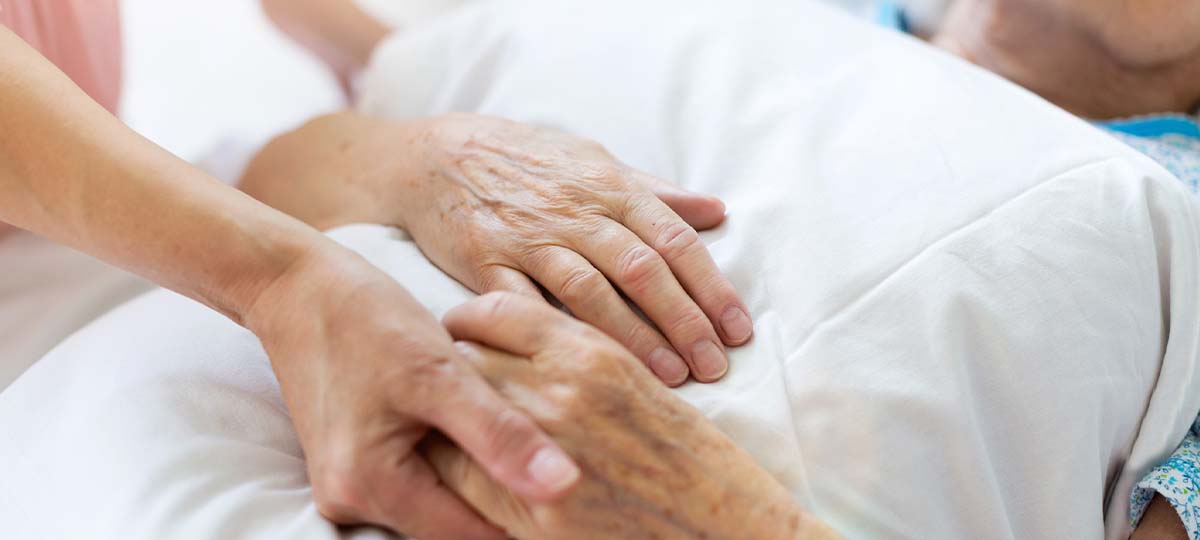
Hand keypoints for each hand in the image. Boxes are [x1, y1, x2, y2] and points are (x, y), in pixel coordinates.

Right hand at [242, 112, 752, 385]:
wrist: (433, 156)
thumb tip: (716, 211)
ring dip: (634, 337)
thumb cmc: (524, 163)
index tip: (738, 331)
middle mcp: (574, 212)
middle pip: (641, 270)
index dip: (711, 287)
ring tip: (670, 378)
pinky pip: (524, 307)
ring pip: (590, 292)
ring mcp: (528, 240)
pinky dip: (553, 338)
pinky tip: (580, 370)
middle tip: (715, 367)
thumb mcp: (592, 162)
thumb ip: (654, 192)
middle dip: (684, 321)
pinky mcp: (485, 264)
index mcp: (609, 187)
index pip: (674, 240)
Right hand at [244, 247, 580, 539]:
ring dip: (482, 476)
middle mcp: (353, 500)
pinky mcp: (357, 463)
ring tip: (527, 442)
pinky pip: (421, 477)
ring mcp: (351, 484)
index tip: (579, 492)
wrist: (296, 286)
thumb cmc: (364, 318)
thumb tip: (564, 488)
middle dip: (507, 498)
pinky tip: (484, 426)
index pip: (474, 536)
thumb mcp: (440, 372)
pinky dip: (457, 457)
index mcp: (371, 487)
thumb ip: (500, 434)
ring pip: (441, 501)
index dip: (531, 517)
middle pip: (455, 524)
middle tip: (562, 463)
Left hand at [424, 293, 840, 539]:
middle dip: (450, 364)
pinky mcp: (532, 514)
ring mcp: (542, 453)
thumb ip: (572, 353)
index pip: (495, 312)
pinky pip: (460, 480)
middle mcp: (561, 393)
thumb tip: (511, 336)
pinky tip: (458, 465)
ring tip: (444, 417)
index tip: (458, 329)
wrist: (719, 523)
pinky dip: (452, 469)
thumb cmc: (684, 451)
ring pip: (453, 417)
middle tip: (442, 374)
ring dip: (443, 416)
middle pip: (465, 358)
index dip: (466, 319)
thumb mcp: (633, 379)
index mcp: (591, 352)